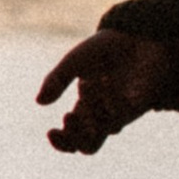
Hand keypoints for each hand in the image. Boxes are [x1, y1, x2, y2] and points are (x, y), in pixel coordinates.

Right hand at [37, 30, 178, 153]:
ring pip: (105, 129)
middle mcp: (104, 114)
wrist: (135, 33)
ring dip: (92, 109)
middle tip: (68, 115)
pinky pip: (124, 114)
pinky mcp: (140, 104)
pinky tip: (105, 80)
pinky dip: (111, 100)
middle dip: (76, 136)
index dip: (61, 142)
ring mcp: (123, 111)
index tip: (50, 131)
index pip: (72, 138)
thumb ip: (56, 80)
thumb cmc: (106, 48)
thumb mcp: (74, 62)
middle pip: (89, 146)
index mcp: (86, 107)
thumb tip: (39, 102)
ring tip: (86, 82)